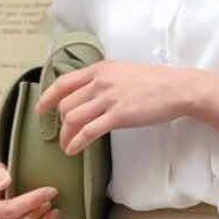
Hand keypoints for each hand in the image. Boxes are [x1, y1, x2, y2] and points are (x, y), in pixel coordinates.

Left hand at [35, 59, 196, 155]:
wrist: (177, 88)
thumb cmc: (155, 81)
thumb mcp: (124, 71)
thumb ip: (105, 79)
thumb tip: (89, 92)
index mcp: (100, 69)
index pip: (64, 82)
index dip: (47, 97)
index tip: (41, 108)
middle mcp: (100, 81)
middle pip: (66, 104)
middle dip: (59, 123)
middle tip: (61, 135)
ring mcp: (109, 98)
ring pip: (73, 118)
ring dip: (66, 136)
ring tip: (67, 146)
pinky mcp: (118, 115)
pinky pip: (88, 131)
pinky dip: (76, 142)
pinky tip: (74, 150)